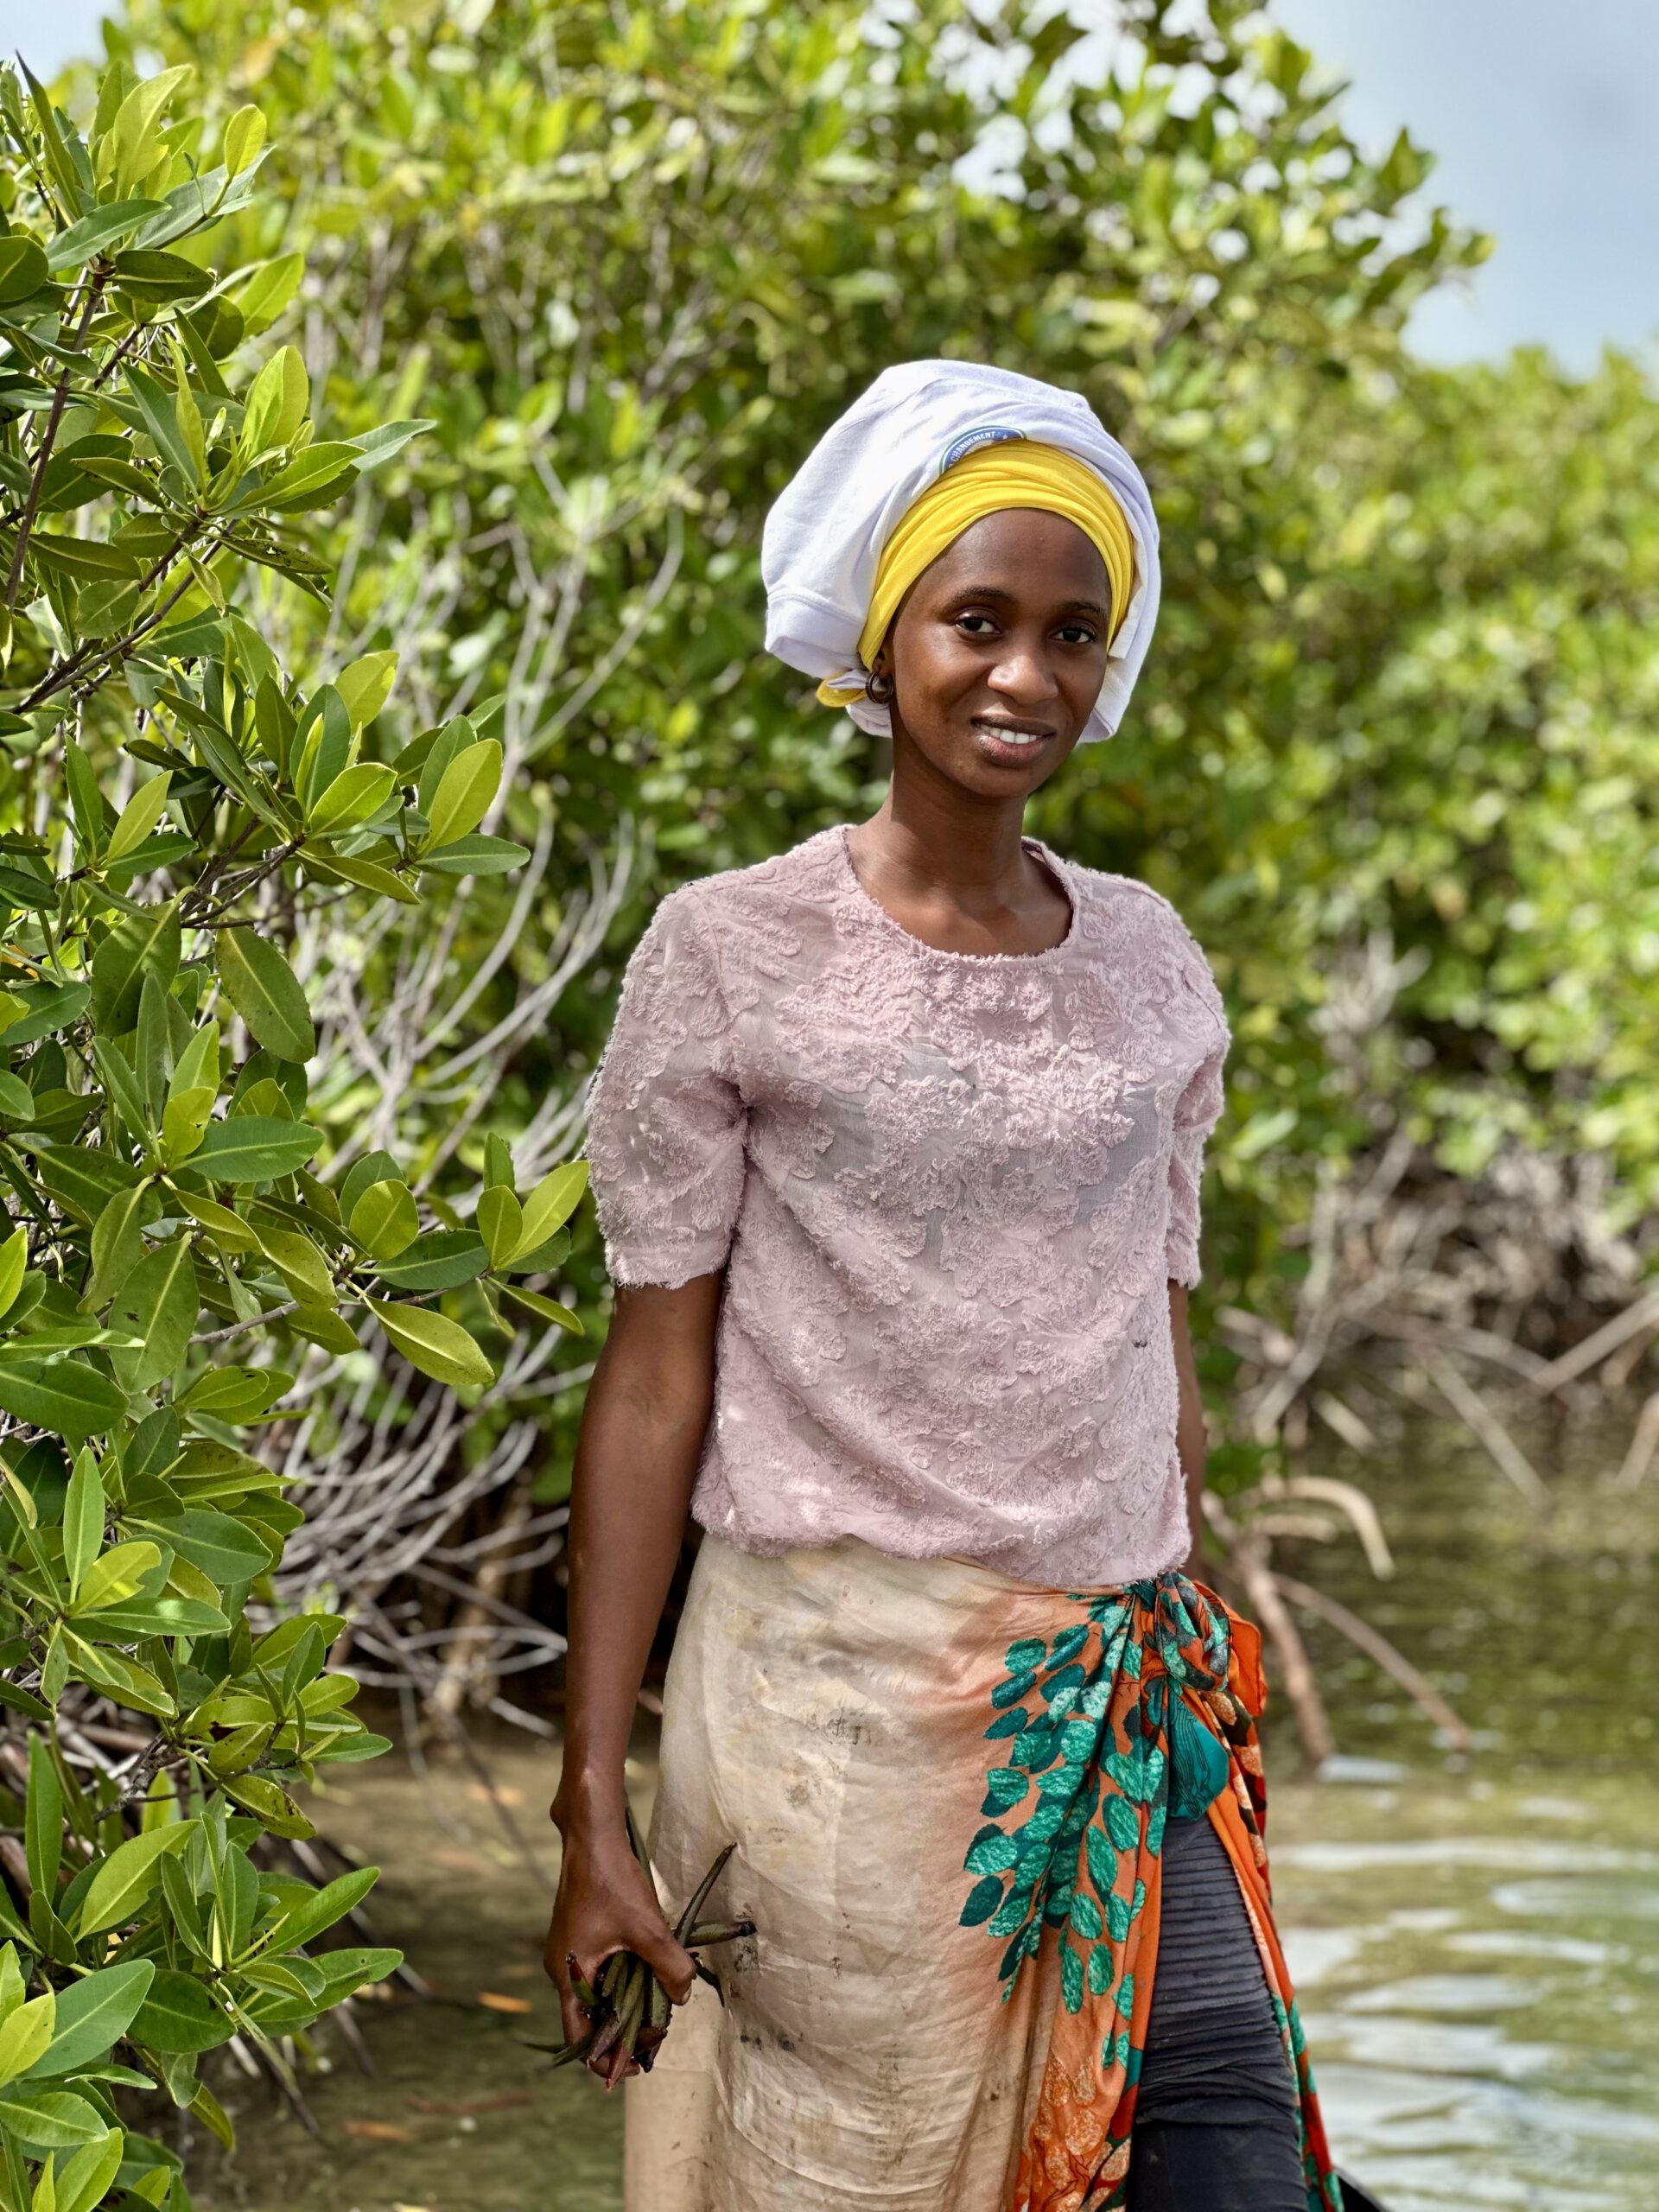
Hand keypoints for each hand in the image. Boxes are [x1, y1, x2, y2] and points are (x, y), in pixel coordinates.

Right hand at [545, 1802, 695, 2085]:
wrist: (592, 1836)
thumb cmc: (613, 1881)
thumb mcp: (647, 1928)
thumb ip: (668, 1966)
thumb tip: (683, 1997)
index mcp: (568, 1976)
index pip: (579, 2039)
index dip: (606, 2059)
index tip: (634, 2067)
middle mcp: (563, 1969)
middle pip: (590, 2019)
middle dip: (621, 2033)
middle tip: (654, 2039)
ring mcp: (570, 1951)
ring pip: (597, 1994)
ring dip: (624, 2005)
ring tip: (656, 2011)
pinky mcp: (580, 1936)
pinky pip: (599, 1972)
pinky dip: (621, 1981)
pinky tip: (647, 1974)